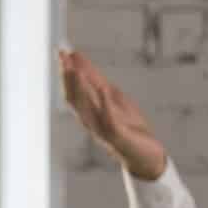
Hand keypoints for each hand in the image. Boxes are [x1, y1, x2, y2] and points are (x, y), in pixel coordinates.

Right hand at [58, 49, 167, 181]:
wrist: (145, 156)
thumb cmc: (128, 126)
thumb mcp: (113, 97)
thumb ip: (96, 80)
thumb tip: (78, 59)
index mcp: (89, 111)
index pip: (73, 89)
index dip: (67, 71)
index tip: (62, 51)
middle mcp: (91, 121)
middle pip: (74, 98)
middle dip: (68, 78)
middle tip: (63, 58)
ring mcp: (103, 130)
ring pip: (87, 108)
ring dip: (81, 88)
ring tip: (76, 70)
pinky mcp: (118, 136)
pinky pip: (109, 119)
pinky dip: (105, 104)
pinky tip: (104, 89)